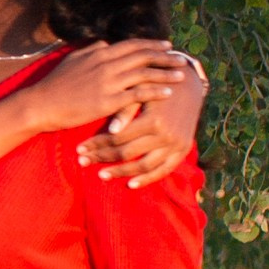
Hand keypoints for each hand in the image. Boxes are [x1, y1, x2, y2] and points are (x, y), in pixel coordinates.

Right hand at [15, 39, 196, 134]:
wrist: (42, 104)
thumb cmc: (55, 84)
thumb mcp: (73, 60)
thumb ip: (92, 50)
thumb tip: (105, 43)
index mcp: (99, 53)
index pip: (132, 45)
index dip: (152, 44)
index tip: (167, 45)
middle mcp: (106, 64)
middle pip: (143, 56)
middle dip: (165, 56)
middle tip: (181, 59)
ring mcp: (108, 82)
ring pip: (144, 73)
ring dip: (165, 73)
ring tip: (181, 75)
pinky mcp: (108, 101)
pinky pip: (138, 94)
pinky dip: (155, 92)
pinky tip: (168, 93)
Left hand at [77, 54, 207, 188]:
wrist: (189, 85)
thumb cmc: (157, 84)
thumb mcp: (142, 92)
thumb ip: (126, 110)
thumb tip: (110, 131)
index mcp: (153, 121)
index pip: (117, 138)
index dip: (96, 144)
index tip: (80, 148)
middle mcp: (165, 136)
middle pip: (126, 153)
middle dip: (102, 158)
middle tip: (82, 161)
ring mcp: (176, 146)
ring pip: (143, 166)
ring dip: (121, 172)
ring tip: (101, 175)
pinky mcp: (183, 151)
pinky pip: (164, 171)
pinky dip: (147, 179)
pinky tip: (130, 184)